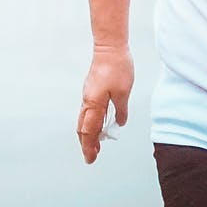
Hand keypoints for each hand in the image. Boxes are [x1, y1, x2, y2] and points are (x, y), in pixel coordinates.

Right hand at [77, 46, 133, 164]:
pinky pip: (88, 111)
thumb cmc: (117, 67)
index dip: (89, 146)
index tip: (91, 158)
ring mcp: (88, 95)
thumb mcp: (123, 92)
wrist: (110, 48)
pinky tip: (100, 125)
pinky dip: (92, 123)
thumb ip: (121, 110)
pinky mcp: (91, 90)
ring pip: (84, 120)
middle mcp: (88, 101)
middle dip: (86, 144)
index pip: (89, 131)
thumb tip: (119, 122)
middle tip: (91, 157)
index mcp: (94, 103)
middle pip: (83, 128)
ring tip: (96, 145)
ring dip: (89, 134)